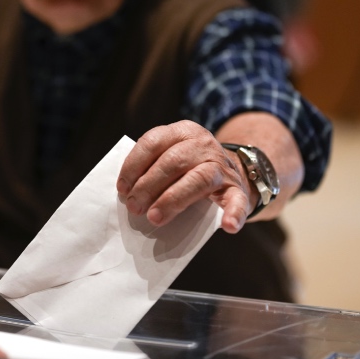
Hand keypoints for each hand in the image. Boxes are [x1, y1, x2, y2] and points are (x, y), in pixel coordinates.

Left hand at [117, 120, 254, 233]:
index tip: (122, 188)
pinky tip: (228, 226)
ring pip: (199, 179)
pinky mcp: (236, 189)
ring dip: (173, 199)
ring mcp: (222, 166)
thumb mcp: (172, 155)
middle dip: (148, 186)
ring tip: (155, 217)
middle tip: (134, 208)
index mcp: (183, 132)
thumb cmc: (190, 168)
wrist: (232, 171)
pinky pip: (237, 199)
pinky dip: (233, 212)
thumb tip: (127, 193)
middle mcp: (204, 144)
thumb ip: (153, 166)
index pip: (153, 142)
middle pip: (173, 161)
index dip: (134, 165)